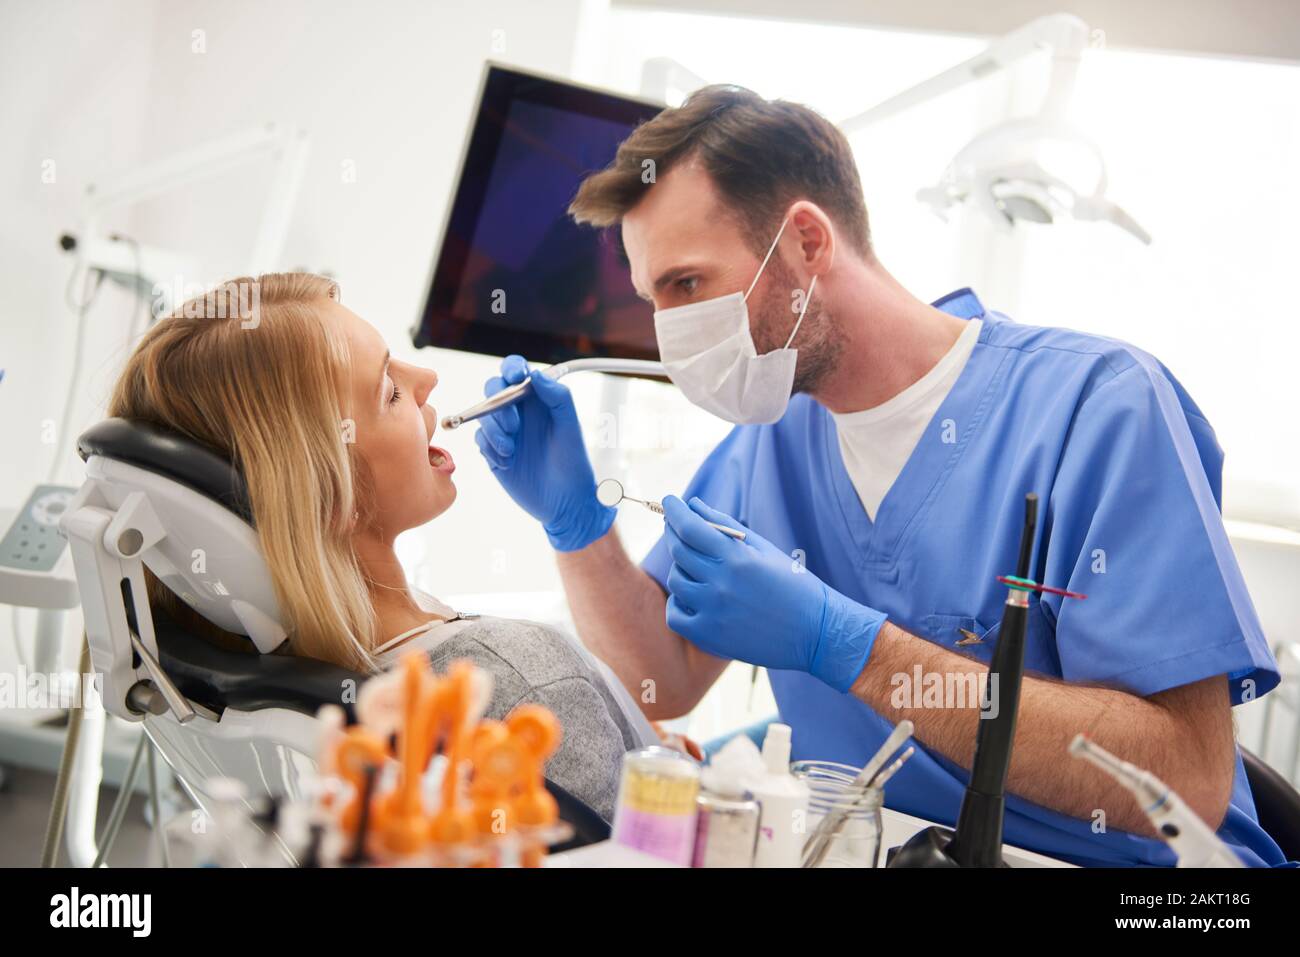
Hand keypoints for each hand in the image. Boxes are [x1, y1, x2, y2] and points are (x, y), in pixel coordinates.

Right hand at [474, 355, 613, 551]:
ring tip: (511, 450)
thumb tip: (535, 375)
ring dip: (494, 430)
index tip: (514, 378)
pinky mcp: (494, 452)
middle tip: (514, 425)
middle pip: (492, 389)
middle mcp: (519, 411)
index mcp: (538, 399)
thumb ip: (557, 397)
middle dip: (497, 404)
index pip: (516, 371)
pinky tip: (508, 462)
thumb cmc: (574, 463)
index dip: (511, 368)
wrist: (565, 503)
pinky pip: (480, 440)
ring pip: (482, 415)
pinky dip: (490, 448)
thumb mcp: (570, 426)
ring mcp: (504, 431)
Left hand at [661, 496, 885, 691]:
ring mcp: (713, 611)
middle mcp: (722, 584)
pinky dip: (678, 603)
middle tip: (673, 525)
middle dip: (672, 532)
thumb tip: (694, 505)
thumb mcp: (763, 548)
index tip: (668, 501)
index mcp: (738, 558)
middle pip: (679, 551)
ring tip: (696, 565)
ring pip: (676, 581)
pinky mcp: (710, 636)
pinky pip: (675, 614)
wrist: (815, 632)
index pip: (691, 528)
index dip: (674, 511)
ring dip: (681, 568)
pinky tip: (691, 596)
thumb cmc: (792, 584)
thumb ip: (725, 526)